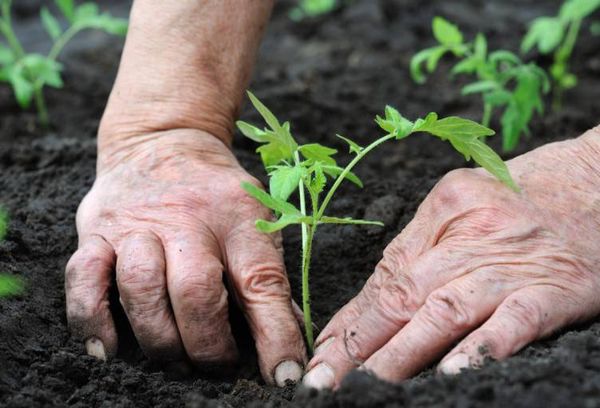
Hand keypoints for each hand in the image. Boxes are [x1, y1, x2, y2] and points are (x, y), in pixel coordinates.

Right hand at [65, 129, 305, 385]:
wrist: (163, 141)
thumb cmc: (216, 194)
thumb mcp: (254, 219)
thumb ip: (267, 277)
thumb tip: (288, 340)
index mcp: (238, 217)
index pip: (262, 281)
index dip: (276, 335)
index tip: (286, 376)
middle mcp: (186, 218)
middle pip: (195, 290)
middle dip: (208, 344)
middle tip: (218, 366)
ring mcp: (136, 224)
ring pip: (140, 288)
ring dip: (160, 339)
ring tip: (176, 360)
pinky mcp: (96, 231)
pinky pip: (83, 279)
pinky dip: (92, 321)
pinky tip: (108, 350)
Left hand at [303, 128, 599, 388]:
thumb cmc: (527, 195)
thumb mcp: (464, 207)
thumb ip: (421, 251)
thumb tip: (369, 307)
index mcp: (443, 209)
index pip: (385, 274)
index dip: (351, 319)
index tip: (325, 352)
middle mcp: (470, 233)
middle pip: (404, 293)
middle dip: (360, 343)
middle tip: (327, 380)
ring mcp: (512, 262)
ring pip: (445, 310)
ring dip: (403, 352)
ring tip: (371, 385)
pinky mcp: (555, 287)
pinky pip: (513, 321)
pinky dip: (480, 348)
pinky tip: (451, 373)